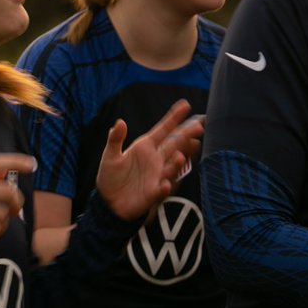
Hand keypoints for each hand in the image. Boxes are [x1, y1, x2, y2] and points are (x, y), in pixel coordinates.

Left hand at [96, 100, 203, 220]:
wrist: (108, 202)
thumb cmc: (111, 177)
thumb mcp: (110, 156)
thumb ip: (115, 140)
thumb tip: (120, 122)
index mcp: (145, 147)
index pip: (163, 130)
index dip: (174, 118)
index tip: (185, 105)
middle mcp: (156, 159)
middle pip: (174, 145)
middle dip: (186, 135)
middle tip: (199, 126)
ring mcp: (156, 176)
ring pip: (172, 166)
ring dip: (177, 162)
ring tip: (180, 154)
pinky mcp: (153, 193)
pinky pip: (161, 190)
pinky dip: (164, 187)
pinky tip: (166, 184)